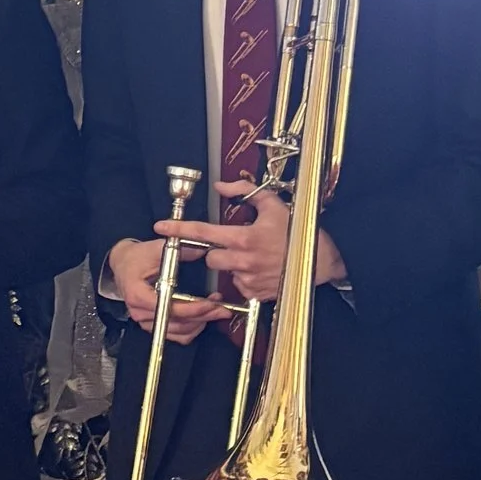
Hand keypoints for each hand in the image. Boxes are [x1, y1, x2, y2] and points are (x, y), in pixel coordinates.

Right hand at [106, 236, 232, 344]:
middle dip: (203, 316)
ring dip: (200, 323)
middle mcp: (140, 312)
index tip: (211, 303)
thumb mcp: (154, 248)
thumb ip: (179, 250)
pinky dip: (192, 329)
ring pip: (180, 332)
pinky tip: (203, 318)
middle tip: (222, 308)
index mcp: (138, 295)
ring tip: (216, 310)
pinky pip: (177, 335)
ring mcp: (146, 321)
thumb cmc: (136, 258)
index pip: (169, 308)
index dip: (193, 308)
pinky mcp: (153, 325)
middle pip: (177, 323)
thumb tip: (202, 250)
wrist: (123, 264)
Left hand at [170, 190, 346, 308]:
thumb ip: (244, 191)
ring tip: (254, 256)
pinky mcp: (256, 294)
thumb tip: (221, 185)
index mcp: (244, 237)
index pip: (203, 233)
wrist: (319, 259)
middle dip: (217, 251)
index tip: (161, 226)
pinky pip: (239, 286)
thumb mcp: (272, 203)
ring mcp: (249, 279)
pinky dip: (245, 278)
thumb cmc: (296, 230)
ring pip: (225, 272)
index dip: (179, 229)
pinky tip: (260, 269)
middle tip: (236, 244)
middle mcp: (244, 260)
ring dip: (233, 264)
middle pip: (210, 258)